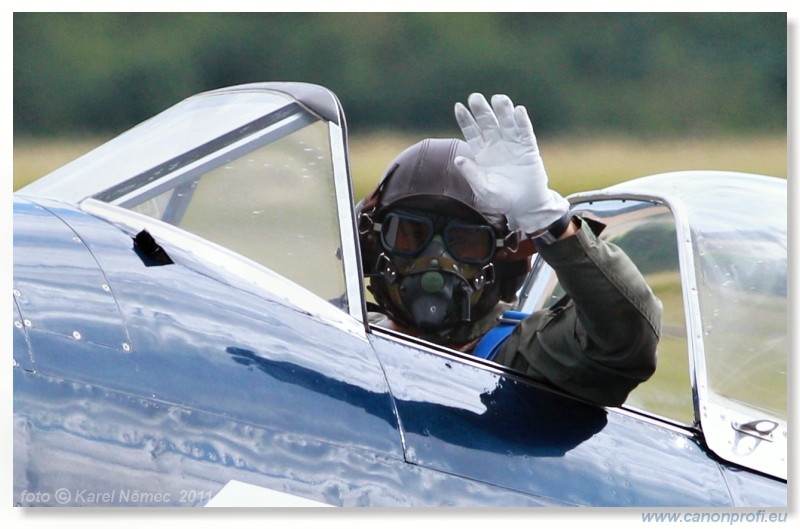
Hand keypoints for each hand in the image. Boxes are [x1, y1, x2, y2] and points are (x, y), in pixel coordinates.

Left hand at [454, 93, 568, 233]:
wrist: (524, 205)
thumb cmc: (501, 198)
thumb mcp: (483, 189)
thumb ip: (472, 174)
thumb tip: (458, 159)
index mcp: (482, 152)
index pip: (472, 132)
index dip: (465, 119)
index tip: (458, 106)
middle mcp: (497, 144)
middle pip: (488, 123)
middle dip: (482, 110)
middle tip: (475, 97)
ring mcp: (513, 145)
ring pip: (507, 124)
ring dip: (503, 111)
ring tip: (499, 99)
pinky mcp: (529, 149)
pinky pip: (525, 133)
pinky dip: (522, 122)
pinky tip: (518, 111)